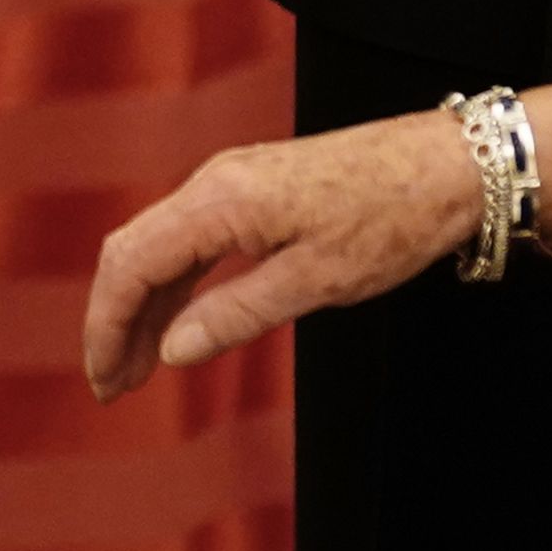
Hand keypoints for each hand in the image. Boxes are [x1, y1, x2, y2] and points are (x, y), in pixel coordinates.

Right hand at [82, 116, 479, 400]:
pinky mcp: (250, 189)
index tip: (105, 380)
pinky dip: (172, 285)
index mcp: (220, 201)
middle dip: (114, 320)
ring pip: (157, 245)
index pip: (131, 265)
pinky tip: (177, 324)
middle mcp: (212, 182)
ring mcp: (229, 182)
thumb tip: (173, 350)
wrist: (446, 164)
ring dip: (141, 307)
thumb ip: (236, 314)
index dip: (107, 327)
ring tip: (138, 369)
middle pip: (131, 252)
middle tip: (114, 386)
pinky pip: (189, 238)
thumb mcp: (316, 282)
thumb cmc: (391, 218)